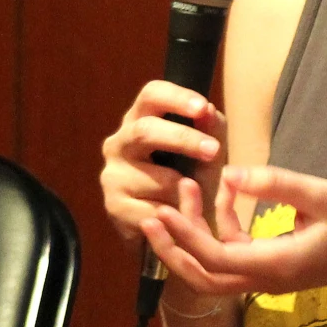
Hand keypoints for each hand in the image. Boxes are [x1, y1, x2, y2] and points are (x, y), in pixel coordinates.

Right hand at [98, 81, 225, 246]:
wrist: (171, 230)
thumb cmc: (189, 183)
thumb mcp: (207, 156)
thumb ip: (211, 132)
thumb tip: (208, 111)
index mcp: (141, 120)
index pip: (151, 95)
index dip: (176, 97)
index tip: (202, 107)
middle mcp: (120, 143)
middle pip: (145, 131)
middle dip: (183, 139)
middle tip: (214, 150)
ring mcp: (113, 174)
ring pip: (157, 179)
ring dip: (185, 193)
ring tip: (197, 202)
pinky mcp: (114, 205)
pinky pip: (153, 209)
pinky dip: (175, 216)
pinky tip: (179, 219)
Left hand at [140, 164, 326, 296]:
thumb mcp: (324, 195)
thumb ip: (276, 184)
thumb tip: (231, 172)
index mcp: (277, 264)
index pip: (214, 258)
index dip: (182, 236)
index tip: (161, 209)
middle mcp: (268, 278)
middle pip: (203, 278)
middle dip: (172, 250)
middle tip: (151, 215)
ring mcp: (272, 276)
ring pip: (216, 269)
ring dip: (194, 236)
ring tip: (185, 191)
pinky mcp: (277, 266)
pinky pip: (235, 255)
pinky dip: (221, 228)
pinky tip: (226, 191)